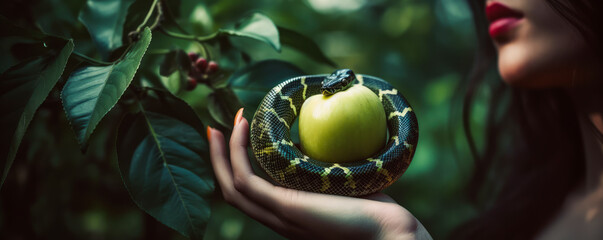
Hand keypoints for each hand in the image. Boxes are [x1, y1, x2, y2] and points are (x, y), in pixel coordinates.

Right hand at [207, 108, 431, 239]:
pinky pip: (248, 181)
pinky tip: (242, 130)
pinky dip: (237, 155)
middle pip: (231, 191)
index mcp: (288, 214)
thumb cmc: (373, 208)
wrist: (389, 233)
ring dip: (221, 155)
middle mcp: (278, 218)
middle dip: (219, 159)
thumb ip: (319, 168)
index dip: (234, 166)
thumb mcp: (336, 184)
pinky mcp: (286, 207)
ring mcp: (279, 215)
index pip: (249, 194)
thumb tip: (311, 139)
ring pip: (232, 187)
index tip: (235, 136)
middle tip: (214, 129)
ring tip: (220, 125)